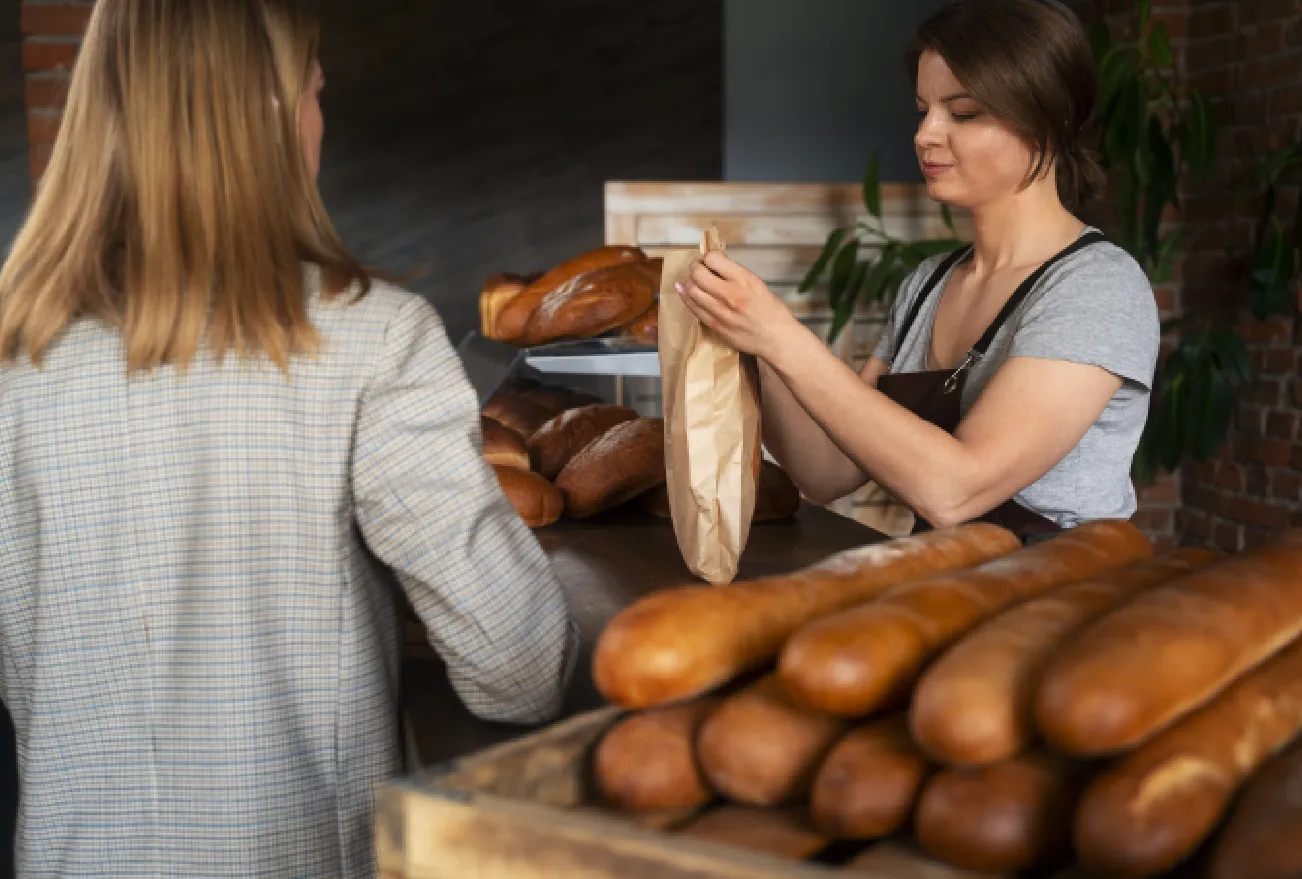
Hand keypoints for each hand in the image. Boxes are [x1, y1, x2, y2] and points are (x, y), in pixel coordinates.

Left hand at [675, 251, 802, 361]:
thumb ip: (736, 274)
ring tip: (694, 281)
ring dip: (689, 282)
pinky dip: (686, 297)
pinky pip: (693, 308)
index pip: (713, 259)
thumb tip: (716, 265)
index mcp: (743, 279)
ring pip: (691, 290)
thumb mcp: (757, 284)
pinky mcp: (714, 325)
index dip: (708, 256)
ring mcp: (720, 311)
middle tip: (698, 268)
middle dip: (695, 267)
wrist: (776, 338)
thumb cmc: (772, 310)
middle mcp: (729, 293)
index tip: (710, 259)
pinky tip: (685, 292)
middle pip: (697, 273)